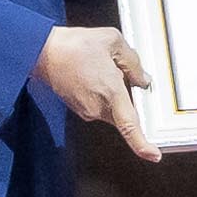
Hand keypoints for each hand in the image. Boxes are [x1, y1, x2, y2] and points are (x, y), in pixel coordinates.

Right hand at [39, 21, 158, 162]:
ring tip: (102, 67)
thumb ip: (133, 62)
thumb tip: (143, 80)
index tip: (154, 155)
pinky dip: (103, 94)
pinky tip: (95, 74)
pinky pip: (100, 106)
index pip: (129, 126)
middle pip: (126, 114)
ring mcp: (87, 110)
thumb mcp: (112, 41)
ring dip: (115, 94)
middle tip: (123, 73)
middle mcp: (98, 107)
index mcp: (110, 92)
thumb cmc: (75, 45)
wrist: (42, 52)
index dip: (142, 145)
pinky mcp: (79, 109)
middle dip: (130, 98)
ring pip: (113, 109)